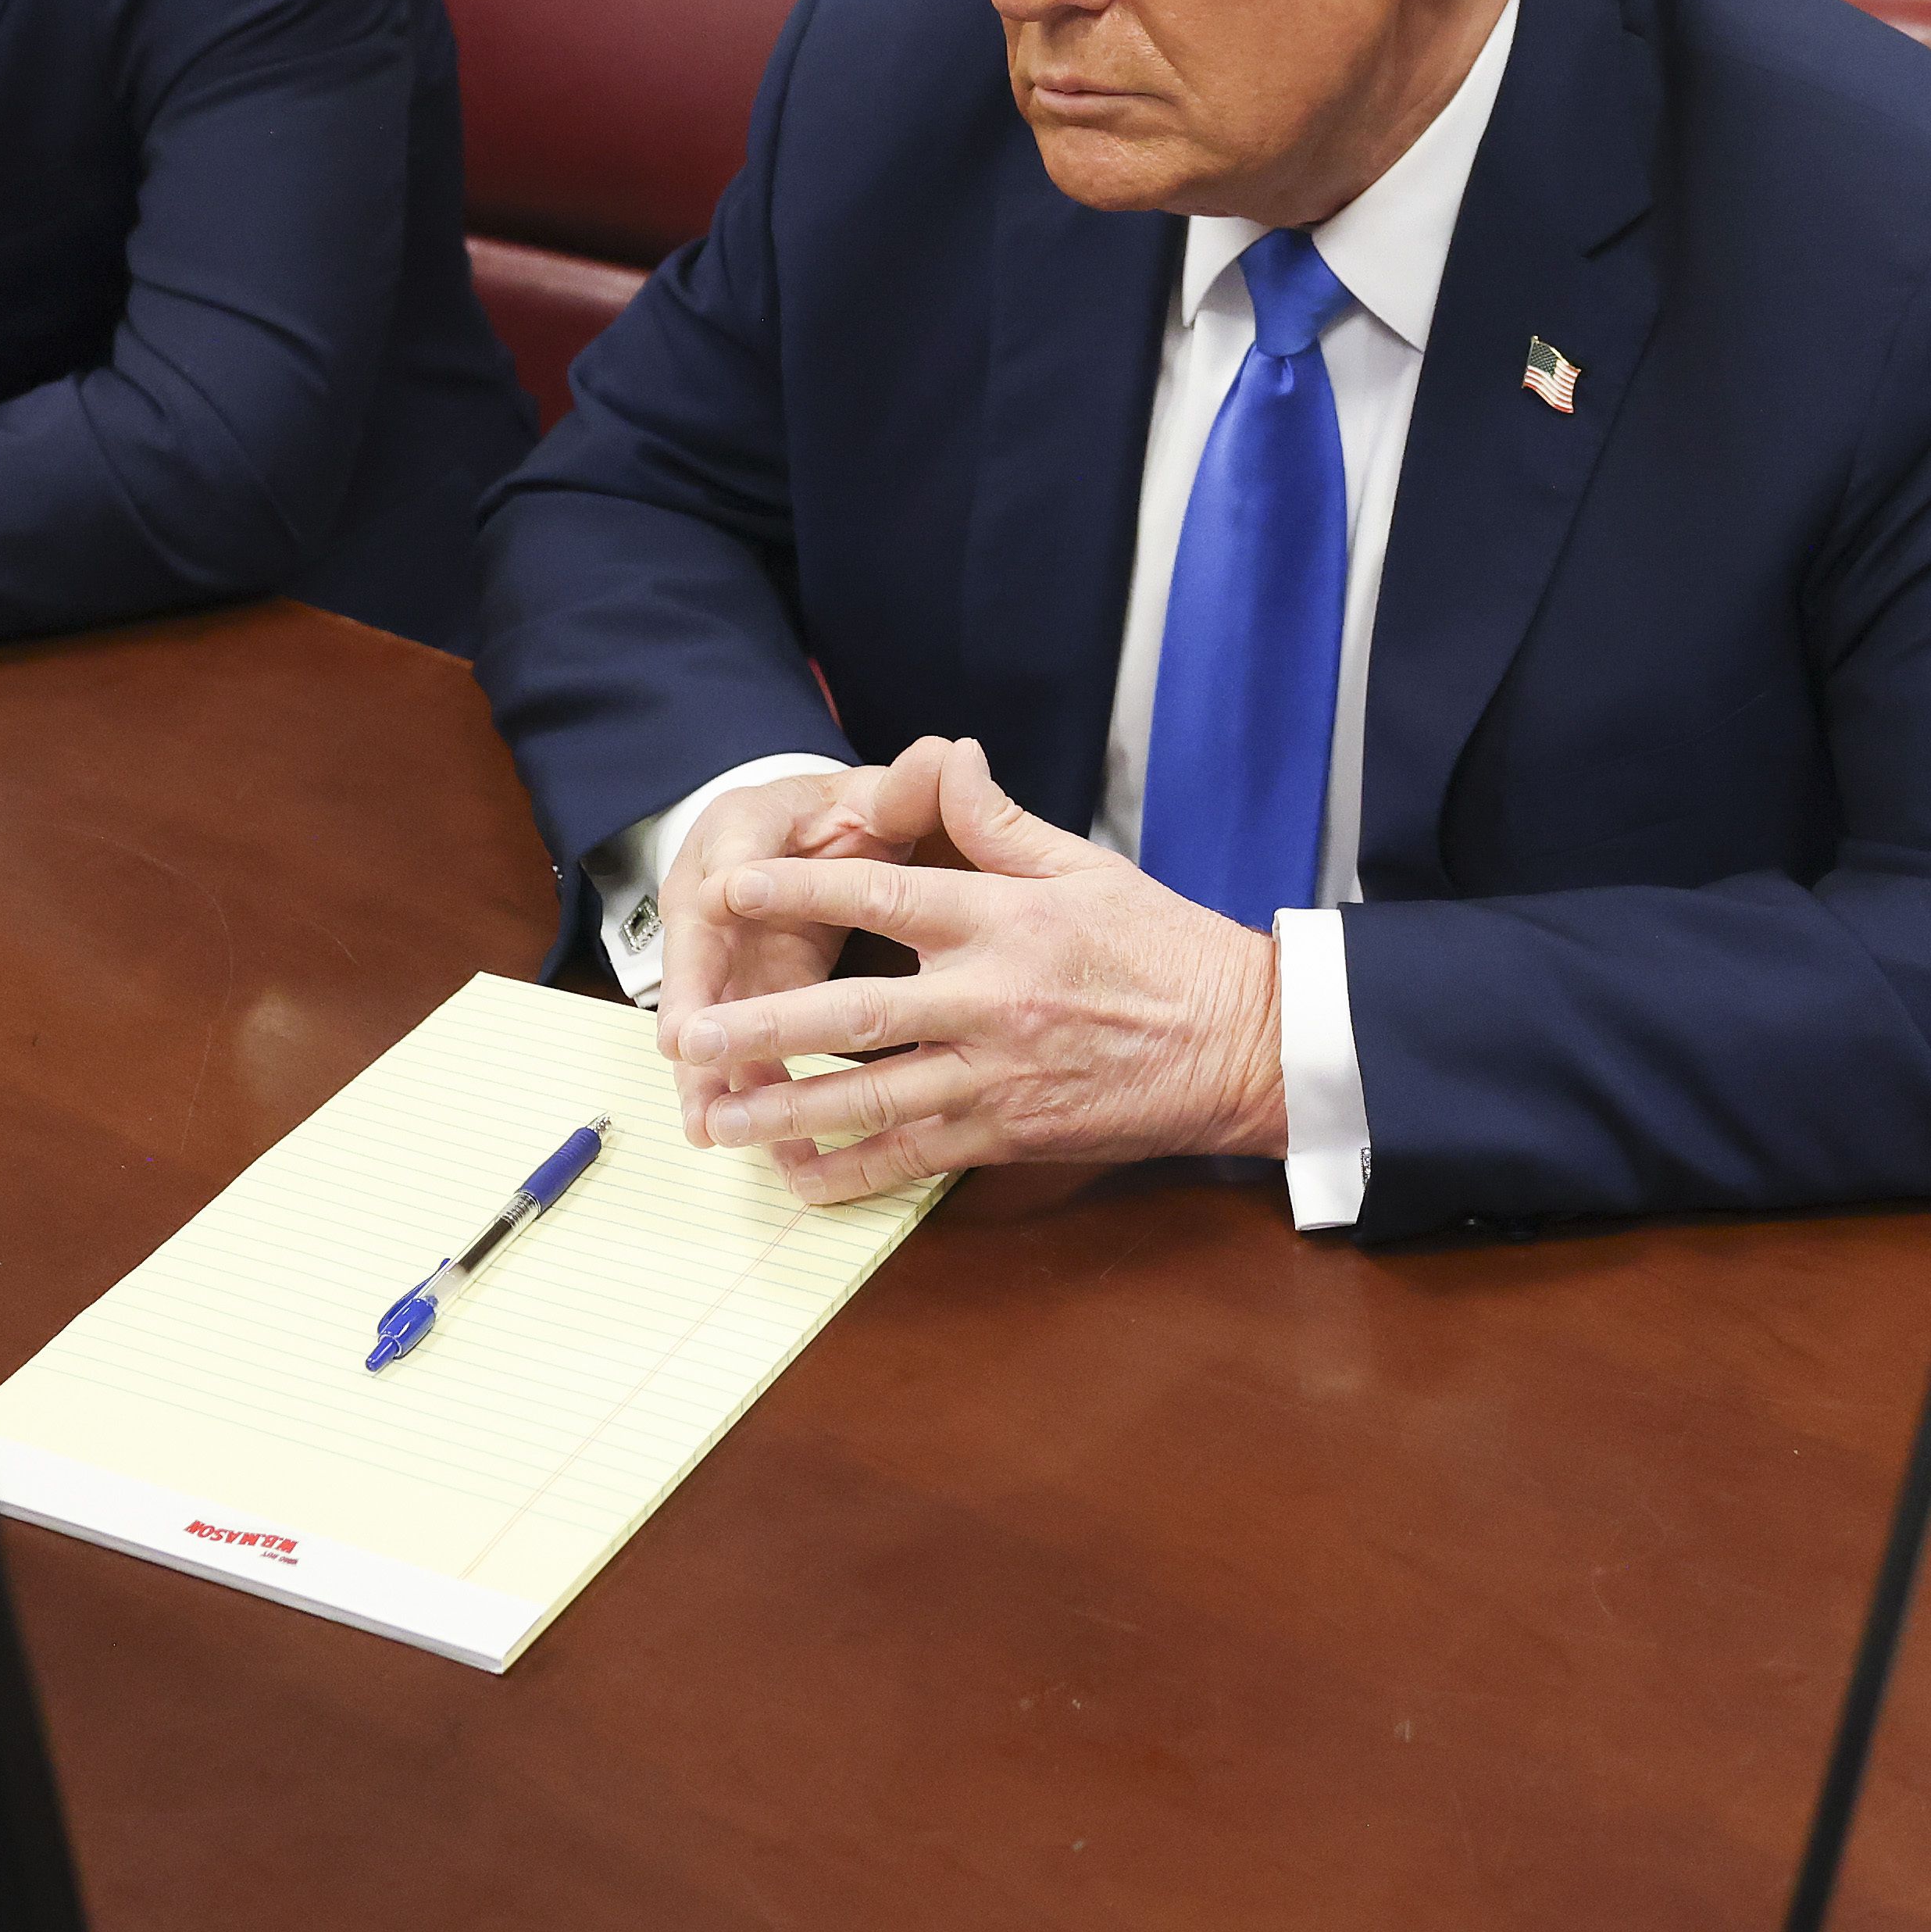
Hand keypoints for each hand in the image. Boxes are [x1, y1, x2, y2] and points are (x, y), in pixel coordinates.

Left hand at [663, 741, 1290, 1203]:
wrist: (1241, 1043)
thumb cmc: (1164, 947)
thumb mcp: (1085, 866)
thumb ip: (998, 823)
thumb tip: (946, 756)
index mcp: (1006, 919)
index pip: (885, 894)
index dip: (801, 887)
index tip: (730, 885)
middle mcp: (993, 997)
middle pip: (857, 1011)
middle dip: (764, 1024)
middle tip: (689, 1033)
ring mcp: (998, 1074)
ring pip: (873, 1097)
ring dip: (786, 1109)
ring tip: (718, 1117)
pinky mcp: (1010, 1133)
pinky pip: (914, 1158)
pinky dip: (851, 1172)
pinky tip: (796, 1176)